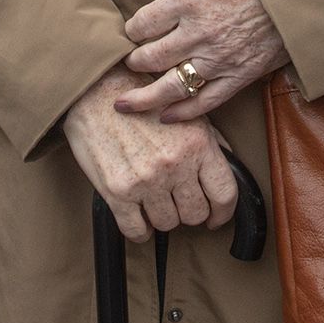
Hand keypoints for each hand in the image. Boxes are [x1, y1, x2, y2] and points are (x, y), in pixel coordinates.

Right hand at [62, 67, 237, 241]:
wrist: (95, 91)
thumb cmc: (142, 102)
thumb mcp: (186, 114)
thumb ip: (210, 143)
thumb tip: (228, 169)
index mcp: (197, 144)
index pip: (224, 194)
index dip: (223, 213)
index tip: (215, 217)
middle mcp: (174, 164)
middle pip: (195, 214)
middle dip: (189, 211)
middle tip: (178, 201)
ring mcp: (146, 179)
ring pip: (167, 224)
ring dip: (163, 216)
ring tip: (155, 200)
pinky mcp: (118, 191)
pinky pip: (136, 231)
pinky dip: (140, 229)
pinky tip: (138, 215)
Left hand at [118, 0, 287, 122]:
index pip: (143, 23)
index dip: (131, 30)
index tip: (132, 32)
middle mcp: (199, 32)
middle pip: (151, 58)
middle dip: (134, 63)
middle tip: (128, 65)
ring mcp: (219, 58)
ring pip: (171, 86)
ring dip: (144, 98)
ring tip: (125, 104)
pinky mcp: (241, 75)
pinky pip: (206, 101)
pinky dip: (183, 112)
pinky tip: (166, 116)